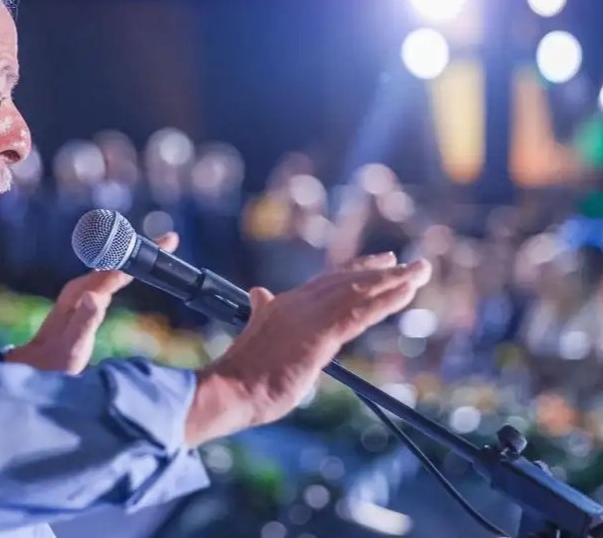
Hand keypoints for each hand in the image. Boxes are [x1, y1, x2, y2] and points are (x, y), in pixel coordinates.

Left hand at [5, 232, 179, 373]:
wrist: (35, 365)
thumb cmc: (55, 361)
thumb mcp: (72, 344)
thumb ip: (84, 320)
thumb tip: (96, 295)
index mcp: (81, 293)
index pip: (116, 268)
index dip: (140, 255)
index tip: (163, 244)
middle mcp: (82, 288)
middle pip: (116, 261)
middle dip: (142, 249)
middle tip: (170, 240)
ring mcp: (82, 292)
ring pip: (113, 267)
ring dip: (135, 256)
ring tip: (159, 248)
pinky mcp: (85, 299)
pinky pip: (109, 278)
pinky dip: (126, 269)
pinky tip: (133, 270)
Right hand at [185, 252, 430, 445]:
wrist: (229, 389)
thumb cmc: (241, 373)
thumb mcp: (256, 335)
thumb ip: (263, 312)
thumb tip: (259, 294)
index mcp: (284, 304)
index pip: (327, 280)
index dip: (356, 269)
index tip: (382, 261)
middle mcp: (298, 303)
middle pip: (348, 280)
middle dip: (383, 272)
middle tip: (414, 265)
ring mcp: (309, 317)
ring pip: (359, 292)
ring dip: (394, 281)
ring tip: (420, 272)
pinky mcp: (319, 335)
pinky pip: (359, 313)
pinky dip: (385, 301)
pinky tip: (406, 292)